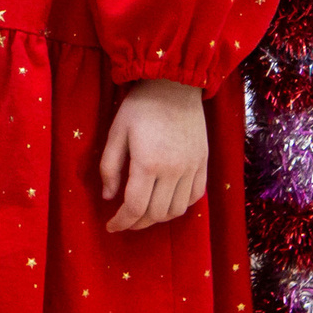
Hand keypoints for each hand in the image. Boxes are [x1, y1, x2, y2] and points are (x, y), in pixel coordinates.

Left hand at [99, 79, 208, 232]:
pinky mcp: (203, 164)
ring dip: (158, 217)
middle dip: (137, 222)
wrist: (174, 85)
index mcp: (148, 163)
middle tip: (125, 219)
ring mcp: (192, 169)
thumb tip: (108, 197)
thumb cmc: (140, 106)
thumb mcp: (116, 132)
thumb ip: (110, 167)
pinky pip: (195, 197)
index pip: (135, 207)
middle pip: (156, 213)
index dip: (121, 222)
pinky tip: (167, 200)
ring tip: (144, 212)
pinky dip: (180, 206)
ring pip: (177, 210)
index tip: (111, 227)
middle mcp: (173, 171)